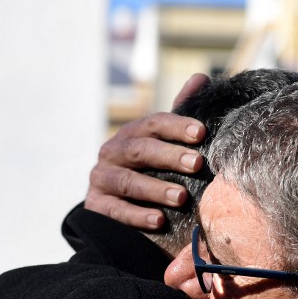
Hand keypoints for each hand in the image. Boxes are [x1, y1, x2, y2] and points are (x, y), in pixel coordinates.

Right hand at [85, 73, 209, 229]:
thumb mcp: (164, 145)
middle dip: (170, 156)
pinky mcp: (96, 206)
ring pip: (128, 181)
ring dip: (156, 189)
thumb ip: (180, 115)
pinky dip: (137, 215)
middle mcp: (112, 152)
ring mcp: (101, 179)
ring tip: (182, 197)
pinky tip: (158, 221)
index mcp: (131, 134)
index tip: (201, 133)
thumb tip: (200, 77)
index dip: (176, 126)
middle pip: (140, 149)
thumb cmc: (149, 173)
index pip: (153, 123)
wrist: (116, 210)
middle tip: (197, 164)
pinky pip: (116, 210)